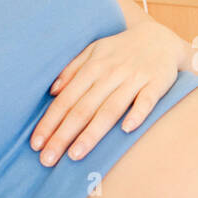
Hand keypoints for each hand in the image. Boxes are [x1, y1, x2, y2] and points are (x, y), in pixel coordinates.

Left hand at [30, 22, 183, 165]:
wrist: (161, 38)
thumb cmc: (122, 50)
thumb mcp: (94, 51)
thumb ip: (73, 69)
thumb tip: (53, 91)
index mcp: (93, 67)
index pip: (66, 100)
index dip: (49, 122)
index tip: (36, 145)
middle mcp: (110, 74)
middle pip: (83, 109)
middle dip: (63, 135)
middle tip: (47, 159)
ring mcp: (134, 79)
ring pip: (110, 109)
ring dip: (92, 133)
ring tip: (75, 155)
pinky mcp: (156, 83)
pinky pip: (146, 100)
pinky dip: (137, 114)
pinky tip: (127, 130)